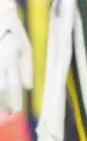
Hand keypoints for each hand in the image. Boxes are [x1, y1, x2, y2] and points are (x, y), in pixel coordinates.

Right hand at [0, 0, 31, 114]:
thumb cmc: (13, 28)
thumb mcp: (25, 44)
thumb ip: (27, 66)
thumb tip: (29, 87)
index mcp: (11, 58)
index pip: (13, 85)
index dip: (14, 100)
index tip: (16, 110)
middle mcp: (0, 62)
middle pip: (1, 88)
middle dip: (6, 102)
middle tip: (10, 111)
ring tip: (3, 106)